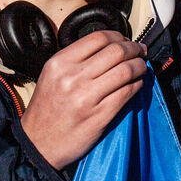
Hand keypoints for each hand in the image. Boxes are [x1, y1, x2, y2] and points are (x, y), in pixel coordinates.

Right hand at [20, 30, 147, 169]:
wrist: (38, 144)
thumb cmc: (47, 110)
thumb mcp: (52, 76)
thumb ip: (76, 60)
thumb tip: (110, 48)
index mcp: (60, 62)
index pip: (98, 38)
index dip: (119, 36)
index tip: (126, 41)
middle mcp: (72, 76)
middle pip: (116, 51)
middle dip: (134, 49)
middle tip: (140, 51)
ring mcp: (86, 96)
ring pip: (126, 70)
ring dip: (140, 66)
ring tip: (142, 67)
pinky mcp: (99, 115)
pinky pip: (127, 92)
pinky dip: (138, 85)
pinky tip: (138, 84)